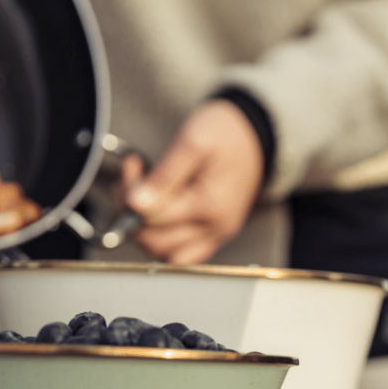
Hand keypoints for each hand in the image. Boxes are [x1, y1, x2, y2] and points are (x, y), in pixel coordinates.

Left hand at [120, 100, 264, 264]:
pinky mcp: (216, 234)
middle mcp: (216, 226)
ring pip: (165, 252)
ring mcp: (218, 233)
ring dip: (145, 230)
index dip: (131, 192)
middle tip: (136, 181)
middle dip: (132, 212)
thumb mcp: (193, 142)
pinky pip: (183, 255)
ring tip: (146, 200)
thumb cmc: (227, 134)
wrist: (256, 136)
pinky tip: (160, 218)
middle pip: (155, 240)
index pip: (152, 216)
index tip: (133, 165)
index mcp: (210, 204)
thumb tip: (136, 203)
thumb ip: (164, 175)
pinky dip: (164, 242)